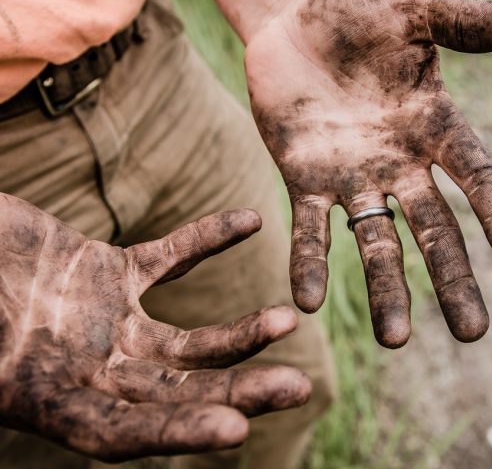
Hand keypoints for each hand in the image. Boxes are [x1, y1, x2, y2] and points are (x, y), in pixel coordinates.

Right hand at [0, 193, 309, 461]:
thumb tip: (6, 378)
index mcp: (48, 399)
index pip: (122, 432)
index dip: (175, 433)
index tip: (235, 432)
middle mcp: (87, 369)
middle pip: (175, 391)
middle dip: (236, 392)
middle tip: (298, 389)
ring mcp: (103, 322)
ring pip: (186, 339)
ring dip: (237, 332)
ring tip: (286, 321)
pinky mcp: (108, 271)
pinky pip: (169, 257)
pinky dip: (206, 239)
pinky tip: (248, 221)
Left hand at [245, 0, 491, 347]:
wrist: (293, 19)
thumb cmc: (360, 10)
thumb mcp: (415, 7)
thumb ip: (466, 22)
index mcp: (435, 126)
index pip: (478, 176)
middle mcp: (400, 162)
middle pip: (434, 228)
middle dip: (452, 279)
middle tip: (473, 333)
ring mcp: (352, 176)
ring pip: (374, 241)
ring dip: (385, 289)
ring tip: (393, 341)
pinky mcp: (303, 178)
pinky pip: (308, 228)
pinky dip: (309, 262)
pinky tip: (307, 302)